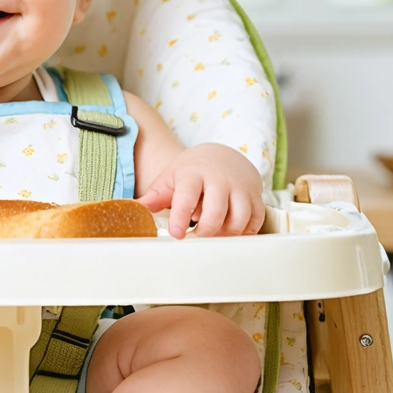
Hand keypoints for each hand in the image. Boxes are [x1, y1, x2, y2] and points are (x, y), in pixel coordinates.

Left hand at [138, 143, 264, 238]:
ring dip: (226, 233)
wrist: (220, 156)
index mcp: (194, 174)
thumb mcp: (171, 178)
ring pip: (239, 219)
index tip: (177, 234)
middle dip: (206, 230)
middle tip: (196, 236)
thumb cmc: (191, 171)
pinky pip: (255, 221)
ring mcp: (240, 187)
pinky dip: (244, 232)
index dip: (181, 217)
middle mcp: (220, 179)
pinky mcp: (256, 196)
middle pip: (216, 211)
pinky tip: (229, 231)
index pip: (187, 196)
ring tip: (213, 232)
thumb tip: (136, 209)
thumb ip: (156, 195)